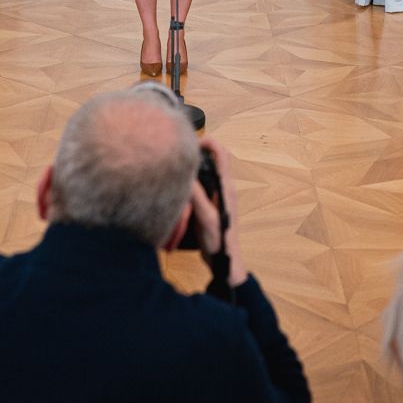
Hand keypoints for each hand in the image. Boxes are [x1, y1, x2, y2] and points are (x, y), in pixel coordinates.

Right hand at [190, 137, 247, 286]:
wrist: (224, 261)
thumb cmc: (219, 241)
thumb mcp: (206, 217)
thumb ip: (196, 195)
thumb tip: (184, 174)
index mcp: (226, 187)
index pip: (222, 154)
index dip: (209, 142)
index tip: (191, 141)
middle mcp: (224, 188)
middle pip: (213, 160)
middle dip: (197, 152)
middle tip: (178, 151)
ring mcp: (218, 196)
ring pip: (206, 172)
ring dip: (193, 166)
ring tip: (176, 166)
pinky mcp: (211, 204)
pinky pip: (201, 185)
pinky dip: (191, 180)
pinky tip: (178, 187)